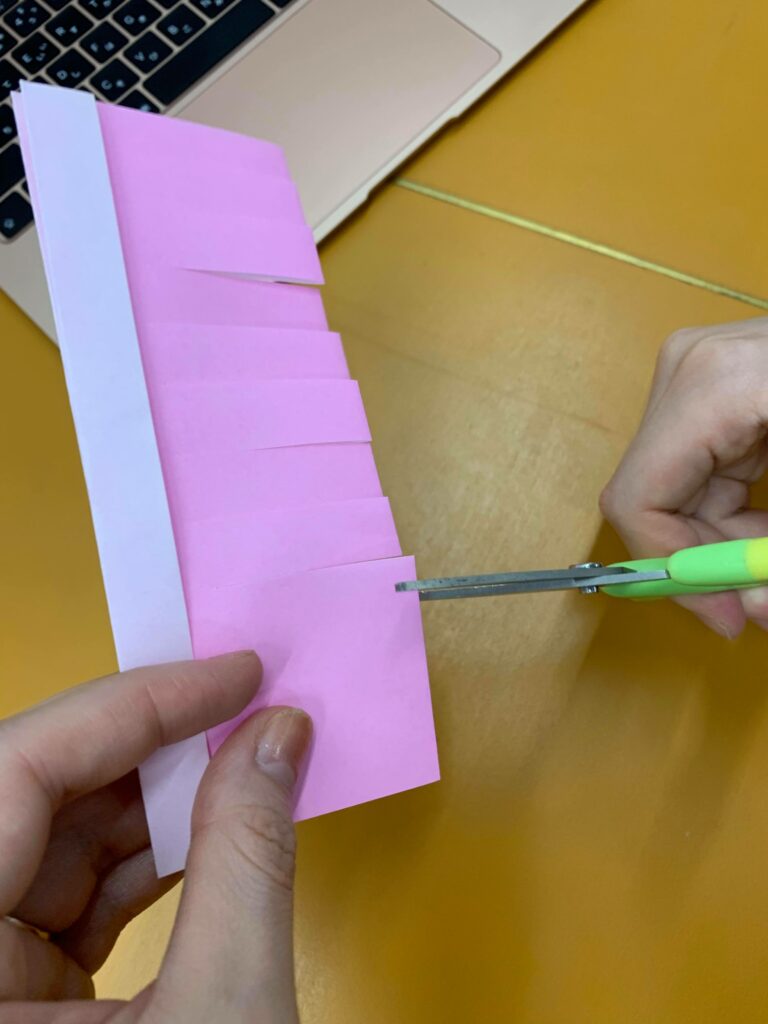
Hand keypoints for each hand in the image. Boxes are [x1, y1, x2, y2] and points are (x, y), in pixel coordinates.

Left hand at [0, 652, 311, 1022]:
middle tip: (244, 713)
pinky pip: (69, 891)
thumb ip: (245, 861)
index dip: (131, 709)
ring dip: (158, 804)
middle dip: (152, 752)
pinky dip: (147, 859)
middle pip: (36, 798)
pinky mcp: (10, 996)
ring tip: (243, 770)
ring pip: (57, 840)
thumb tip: (276, 736)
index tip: (231, 676)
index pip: (16, 773)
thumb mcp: (222, 1012)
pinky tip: (211, 840)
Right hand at [600, 318, 767, 637]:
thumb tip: (750, 609)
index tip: (726, 614)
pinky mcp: (709, 385)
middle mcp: (686, 376)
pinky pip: (697, 471)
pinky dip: (732, 513)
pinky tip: (765, 526)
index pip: (638, 499)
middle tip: (757, 597)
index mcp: (712, 388)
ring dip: (723, 539)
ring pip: (673, 491)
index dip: (672, 568)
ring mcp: (693, 375)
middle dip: (706, 559)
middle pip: (655, 500)